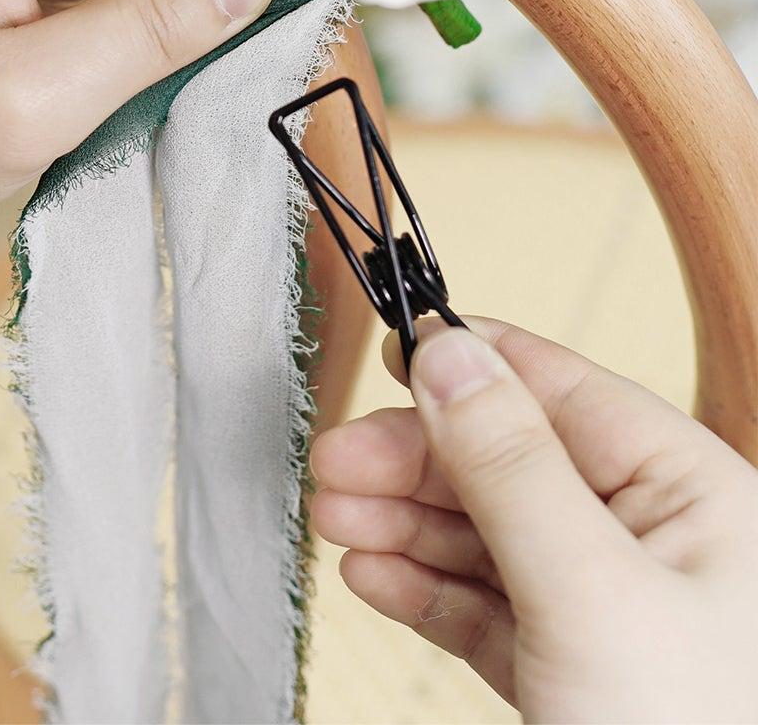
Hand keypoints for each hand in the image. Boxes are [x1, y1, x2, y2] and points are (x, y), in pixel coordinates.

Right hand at [312, 318, 757, 724]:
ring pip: (488, 537)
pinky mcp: (574, 676)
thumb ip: (513, 467)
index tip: (391, 348)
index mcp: (693, 496)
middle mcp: (656, 543)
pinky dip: (424, 590)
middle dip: (415, 461)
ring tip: (330, 519)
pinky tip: (370, 575)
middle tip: (330, 464)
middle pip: (511, 465)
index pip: (565, 392)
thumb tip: (450, 353)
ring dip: (403, 523)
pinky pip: (487, 610)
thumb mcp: (592, 592)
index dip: (473, 365)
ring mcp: (612, 613)